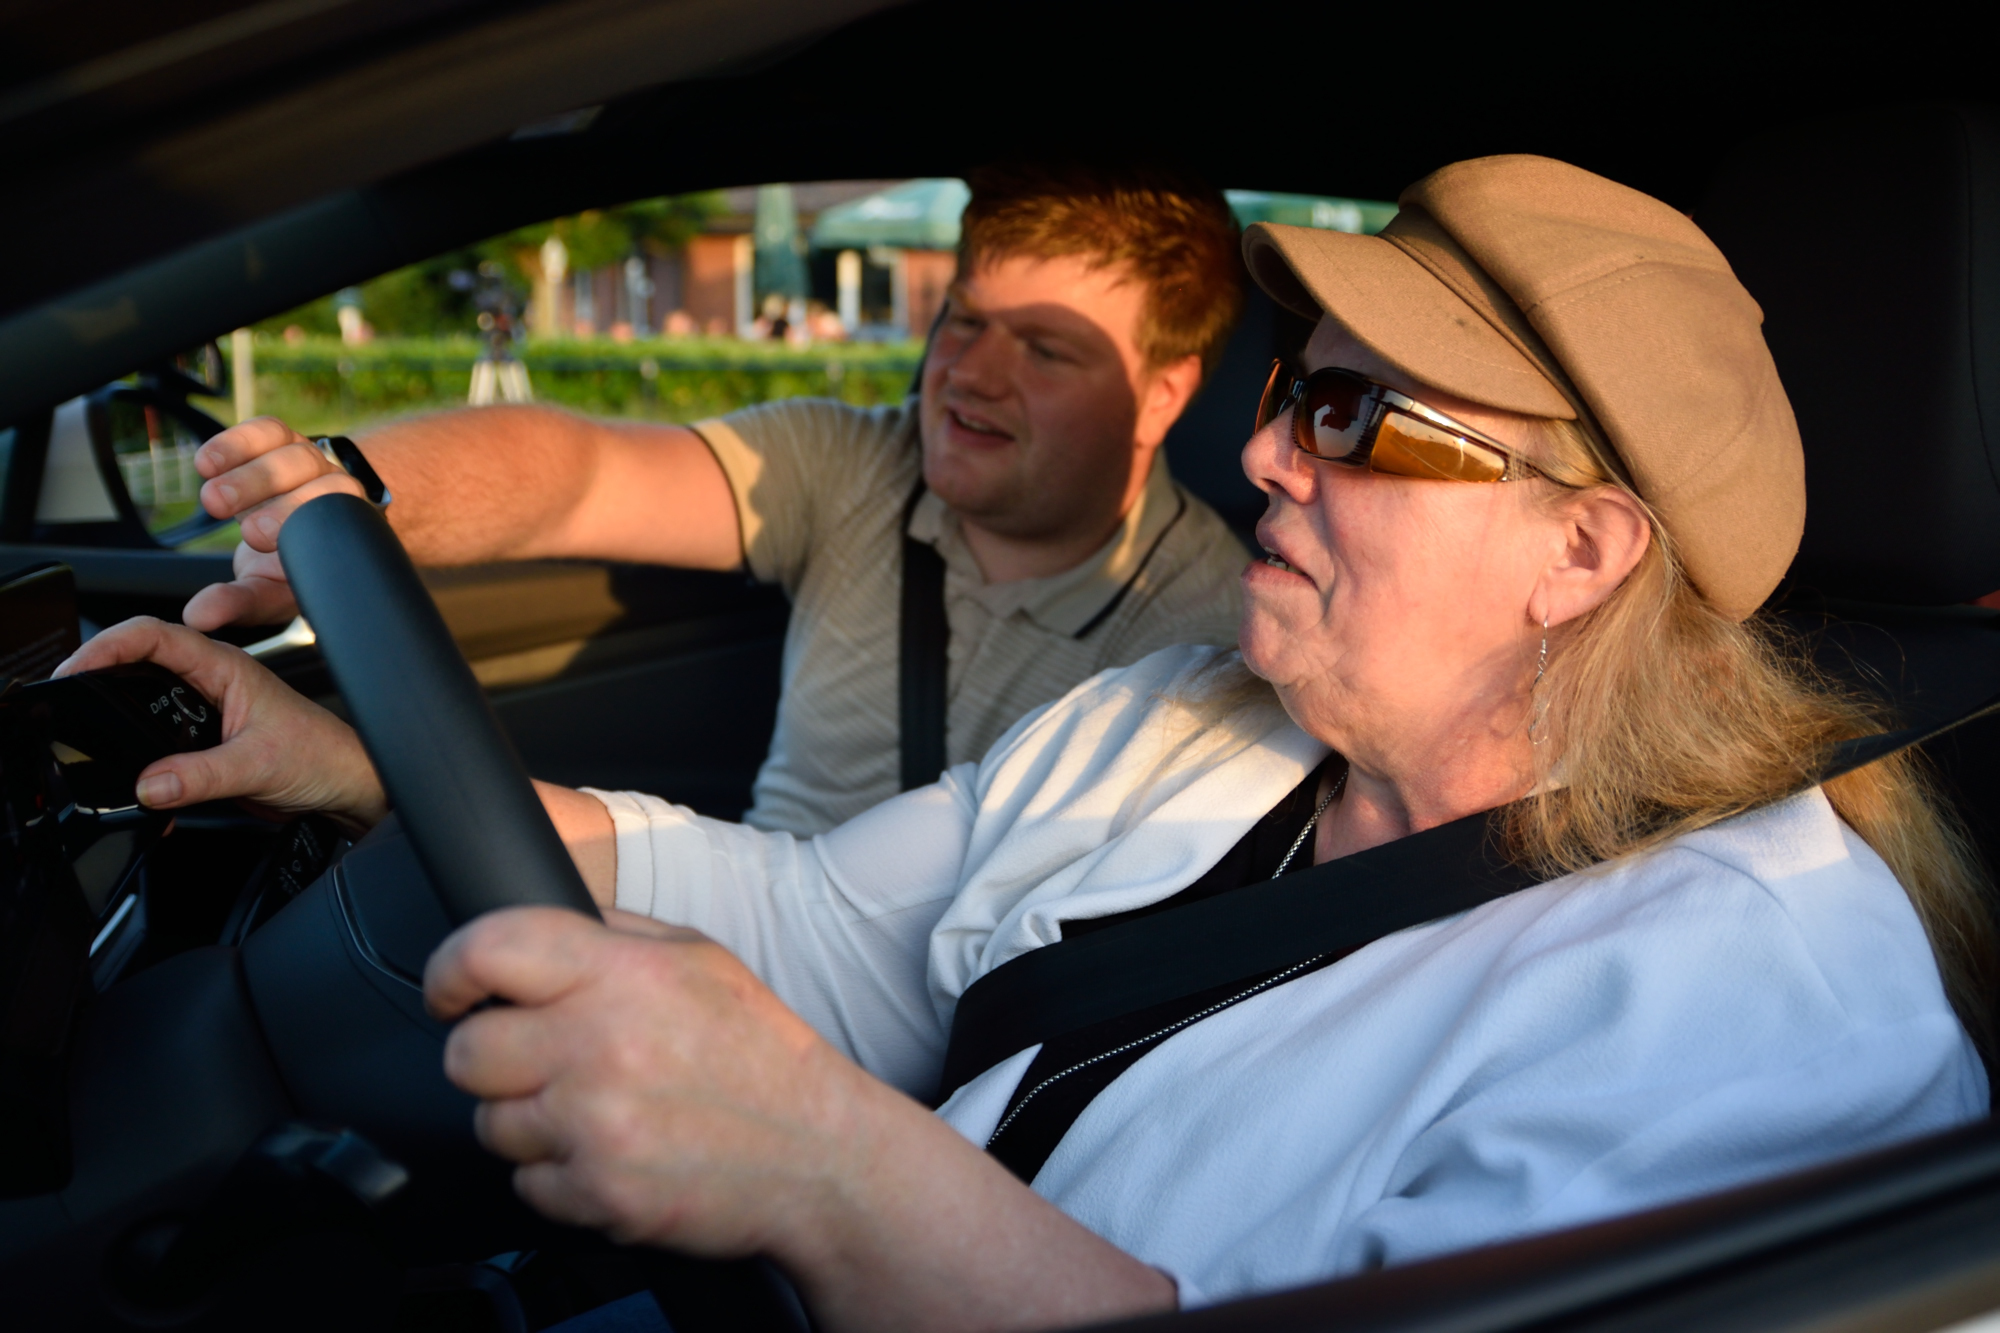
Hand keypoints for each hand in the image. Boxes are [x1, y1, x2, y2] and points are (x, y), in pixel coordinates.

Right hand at [56, 617, 386, 829]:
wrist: (346, 782)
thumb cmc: (322, 755)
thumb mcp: (258, 765)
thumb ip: (200, 776)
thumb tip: (149, 783)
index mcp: (226, 667)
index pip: (154, 635)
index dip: (108, 644)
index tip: (76, 667)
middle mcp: (213, 681)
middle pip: (140, 660)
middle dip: (99, 672)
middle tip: (66, 693)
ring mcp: (207, 710)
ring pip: (146, 697)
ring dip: (117, 709)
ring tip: (86, 725)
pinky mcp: (205, 740)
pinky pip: (159, 735)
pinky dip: (138, 747)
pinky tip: (130, 767)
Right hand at [182, 417, 368, 629]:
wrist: (292, 532)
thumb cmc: (280, 568)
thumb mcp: (264, 592)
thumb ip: (236, 603)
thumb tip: (196, 616)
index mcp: (342, 535)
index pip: (336, 522)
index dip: (297, 523)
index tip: (256, 539)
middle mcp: (335, 494)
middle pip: (320, 483)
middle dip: (272, 497)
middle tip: (229, 515)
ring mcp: (313, 464)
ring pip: (295, 454)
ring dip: (250, 472)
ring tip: (211, 498)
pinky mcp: (285, 440)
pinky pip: (269, 431)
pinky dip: (237, 442)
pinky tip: (207, 463)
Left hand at [427, 906, 874, 1257]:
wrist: (819, 1154)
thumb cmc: (762, 1053)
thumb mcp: (700, 957)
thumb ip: (613, 934)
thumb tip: (536, 931)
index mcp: (625, 975)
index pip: (487, 949)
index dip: (450, 970)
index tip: (452, 990)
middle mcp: (601, 1047)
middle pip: (468, 1053)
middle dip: (494, 1056)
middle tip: (542, 1059)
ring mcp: (595, 1127)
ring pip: (491, 1124)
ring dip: (529, 1120)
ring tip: (597, 1108)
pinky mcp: (597, 1194)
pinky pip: (527, 1184)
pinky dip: (559, 1174)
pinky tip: (613, 1150)